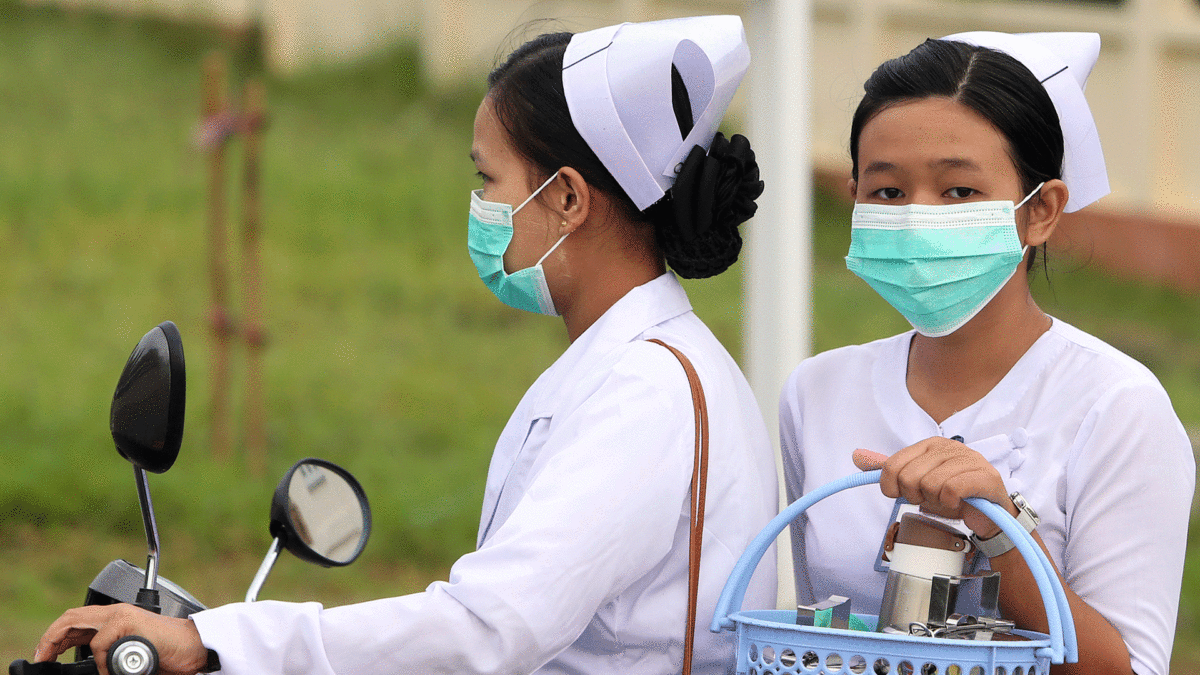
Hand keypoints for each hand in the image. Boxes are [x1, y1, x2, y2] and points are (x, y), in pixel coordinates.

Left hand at [33, 604, 209, 674]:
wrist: (196, 648)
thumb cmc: (170, 654)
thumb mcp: (130, 656)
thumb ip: (110, 657)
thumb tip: (91, 669)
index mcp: (117, 619)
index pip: (77, 622)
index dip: (56, 638)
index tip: (46, 656)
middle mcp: (116, 613)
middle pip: (70, 617)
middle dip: (48, 638)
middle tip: (41, 657)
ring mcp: (121, 615)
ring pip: (75, 622)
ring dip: (57, 641)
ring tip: (50, 656)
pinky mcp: (128, 623)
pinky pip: (100, 643)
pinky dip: (99, 662)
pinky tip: (108, 670)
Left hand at [852, 439, 1014, 538]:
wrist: (988, 514)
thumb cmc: (951, 495)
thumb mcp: (915, 481)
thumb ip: (889, 468)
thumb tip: (856, 456)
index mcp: (929, 444)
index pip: (892, 466)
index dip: (892, 488)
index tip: (903, 495)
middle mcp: (949, 447)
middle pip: (908, 477)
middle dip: (916, 495)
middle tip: (930, 498)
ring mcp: (969, 459)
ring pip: (930, 484)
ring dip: (935, 500)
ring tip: (946, 499)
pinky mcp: (985, 476)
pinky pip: (951, 489)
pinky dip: (949, 502)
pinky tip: (957, 502)